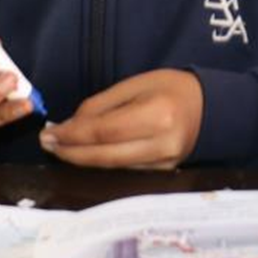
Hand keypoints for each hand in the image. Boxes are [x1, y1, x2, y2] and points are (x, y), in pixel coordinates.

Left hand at [40, 69, 202, 168]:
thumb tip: (68, 126)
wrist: (210, 107)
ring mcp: (164, 163)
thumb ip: (101, 105)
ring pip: (112, 167)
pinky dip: (102, 163)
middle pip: (104, 156)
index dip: (72, 135)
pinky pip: (124, 170)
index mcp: (157, 115)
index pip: (104, 132)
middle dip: (71, 152)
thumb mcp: (136, 84)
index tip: (49, 133)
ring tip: (60, 148)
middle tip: (47, 144)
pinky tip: (86, 154)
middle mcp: (162, 144)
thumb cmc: (172, 88)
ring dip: (82, 159)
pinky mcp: (163, 173)